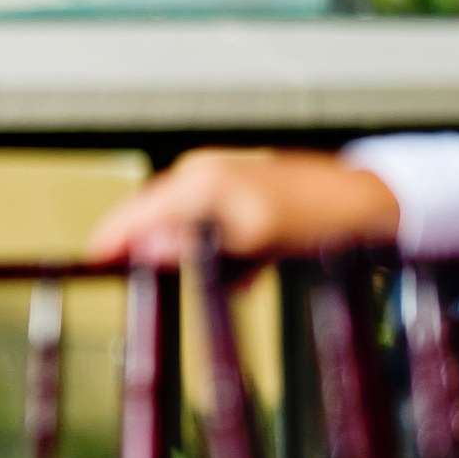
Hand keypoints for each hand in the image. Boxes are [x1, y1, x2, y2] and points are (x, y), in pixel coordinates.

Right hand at [86, 149, 399, 264]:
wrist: (366, 204)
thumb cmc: (315, 216)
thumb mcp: (251, 238)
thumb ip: (193, 243)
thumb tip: (148, 249)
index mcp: (199, 180)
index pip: (136, 211)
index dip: (110, 239)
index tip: (92, 261)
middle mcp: (202, 175)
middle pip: (152, 218)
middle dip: (143, 251)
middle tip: (130, 280)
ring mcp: (220, 183)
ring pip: (180, 226)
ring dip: (183, 256)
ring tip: (198, 283)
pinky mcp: (238, 198)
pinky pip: (209, 229)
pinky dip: (214, 253)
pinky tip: (236, 274)